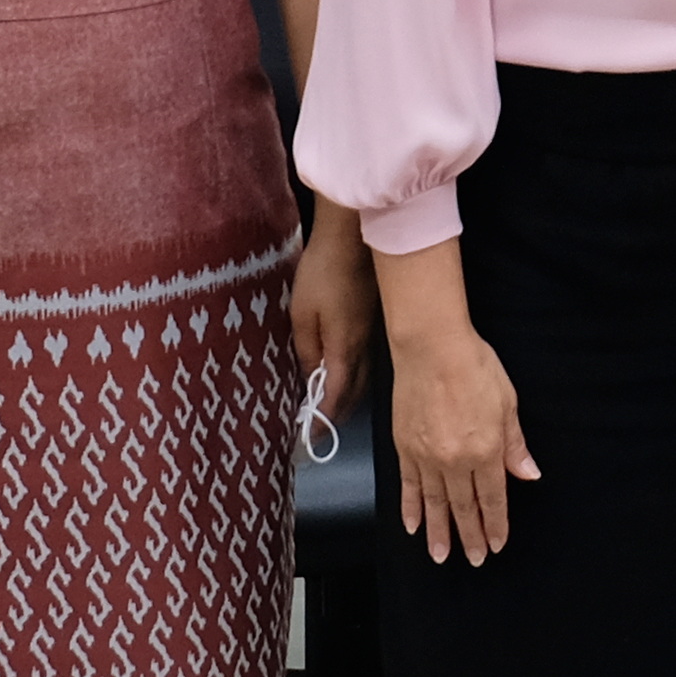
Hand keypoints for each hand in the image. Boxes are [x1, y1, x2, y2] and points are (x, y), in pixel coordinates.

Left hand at [293, 208, 381, 417]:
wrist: (355, 236)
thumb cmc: (322, 272)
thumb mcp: (302, 313)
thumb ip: (307, 349)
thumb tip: (312, 376)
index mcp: (345, 348)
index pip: (336, 396)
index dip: (324, 420)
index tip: (312, 440)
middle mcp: (363, 346)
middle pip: (355, 391)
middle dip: (338, 414)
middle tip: (321, 429)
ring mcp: (372, 333)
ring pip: (364, 377)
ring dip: (349, 397)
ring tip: (332, 408)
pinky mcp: (373, 320)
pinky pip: (365, 360)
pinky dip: (355, 377)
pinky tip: (345, 374)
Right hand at [387, 314, 536, 563]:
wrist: (432, 347)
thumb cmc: (474, 366)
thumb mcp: (507, 402)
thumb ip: (514, 444)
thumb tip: (527, 474)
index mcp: (486, 450)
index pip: (493, 497)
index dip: (495, 523)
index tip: (496, 544)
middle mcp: (455, 460)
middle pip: (464, 506)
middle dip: (470, 536)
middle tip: (473, 559)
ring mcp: (427, 456)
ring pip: (435, 503)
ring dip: (439, 532)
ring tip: (441, 555)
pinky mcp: (405, 448)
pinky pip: (409, 487)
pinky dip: (411, 508)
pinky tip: (413, 525)